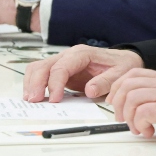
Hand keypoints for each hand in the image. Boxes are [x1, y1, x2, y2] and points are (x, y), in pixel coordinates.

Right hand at [23, 45, 142, 101]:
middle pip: (44, 65)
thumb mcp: (121, 74)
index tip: (54, 99)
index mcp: (82, 54)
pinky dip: (35, 84)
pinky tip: (35, 96)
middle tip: (34, 101)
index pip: (61, 67)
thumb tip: (90, 90)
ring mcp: (63, 62)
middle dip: (36, 83)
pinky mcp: (61, 72)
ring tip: (31, 100)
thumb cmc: (122, 65)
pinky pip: (42, 75)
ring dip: (32, 83)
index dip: (55, 83)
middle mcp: (70, 56)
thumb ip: (106, 82)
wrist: (124, 60)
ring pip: (38, 68)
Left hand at [107, 69, 155, 142]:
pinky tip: (148, 131)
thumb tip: (144, 109)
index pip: (134, 74)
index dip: (118, 87)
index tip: (117, 103)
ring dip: (128, 115)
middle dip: (118, 103)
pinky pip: (144, 112)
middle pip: (128, 83)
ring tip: (137, 128)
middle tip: (122, 119)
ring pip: (133, 96)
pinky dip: (139, 123)